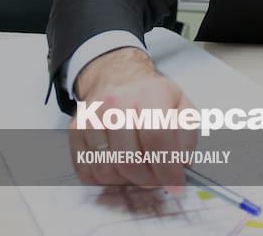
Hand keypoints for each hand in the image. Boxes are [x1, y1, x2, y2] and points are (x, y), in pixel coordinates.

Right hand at [68, 47, 197, 192]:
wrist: (119, 78)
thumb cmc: (152, 97)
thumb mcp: (181, 107)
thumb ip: (187, 134)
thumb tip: (181, 162)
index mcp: (150, 93)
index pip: (157, 136)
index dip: (168, 167)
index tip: (176, 184)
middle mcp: (116, 101)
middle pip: (130, 159)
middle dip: (149, 179)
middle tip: (159, 179)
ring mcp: (92, 115)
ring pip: (108, 169)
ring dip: (127, 179)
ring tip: (140, 167)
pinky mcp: (75, 128)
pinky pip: (88, 170)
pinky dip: (107, 177)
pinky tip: (120, 165)